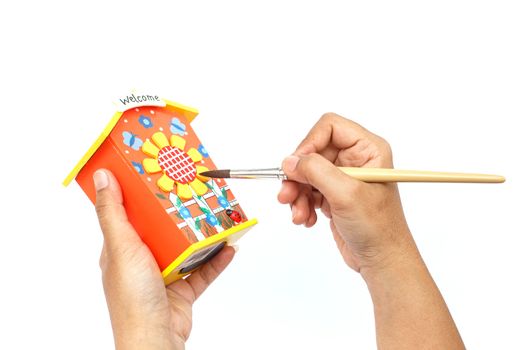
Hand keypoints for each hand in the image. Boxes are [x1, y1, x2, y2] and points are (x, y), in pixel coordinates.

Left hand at [93, 169, 234, 349]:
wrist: (155, 340)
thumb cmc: (133, 299)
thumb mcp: (122, 247)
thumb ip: (114, 214)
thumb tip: (103, 178)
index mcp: (121, 249)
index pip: (128, 214)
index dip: (140, 193)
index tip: (155, 173)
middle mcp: (141, 261)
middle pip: (161, 228)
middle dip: (178, 211)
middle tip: (193, 191)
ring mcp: (163, 275)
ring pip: (185, 248)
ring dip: (201, 235)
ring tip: (216, 217)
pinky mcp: (182, 290)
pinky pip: (202, 270)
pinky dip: (215, 260)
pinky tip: (227, 248)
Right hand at [278, 113, 414, 273]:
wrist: (381, 260)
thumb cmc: (377, 227)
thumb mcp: (346, 194)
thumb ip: (316, 172)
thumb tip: (289, 161)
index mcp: (368, 149)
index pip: (330, 127)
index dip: (309, 142)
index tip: (297, 165)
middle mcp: (356, 159)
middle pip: (313, 151)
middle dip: (298, 175)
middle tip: (287, 194)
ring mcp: (343, 177)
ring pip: (306, 173)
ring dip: (297, 193)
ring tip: (298, 213)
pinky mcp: (333, 194)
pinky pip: (308, 190)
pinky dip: (302, 204)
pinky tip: (306, 219)